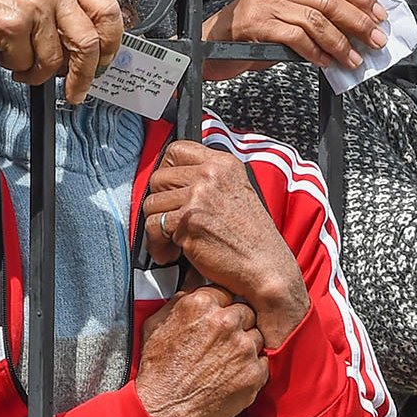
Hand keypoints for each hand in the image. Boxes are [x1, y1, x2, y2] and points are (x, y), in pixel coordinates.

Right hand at [0, 0, 122, 104]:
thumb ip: (70, 15)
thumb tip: (94, 57)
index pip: (108, 13)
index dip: (111, 44)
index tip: (104, 64)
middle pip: (87, 43)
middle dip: (83, 75)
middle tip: (76, 92)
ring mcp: (34, 5)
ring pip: (52, 60)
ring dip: (37, 73)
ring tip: (23, 64)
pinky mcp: (12, 24)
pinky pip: (24, 63)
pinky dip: (14, 67)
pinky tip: (4, 52)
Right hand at [134, 281, 269, 416]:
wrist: (162, 411)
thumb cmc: (157, 369)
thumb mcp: (158, 323)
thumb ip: (182, 298)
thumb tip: (195, 278)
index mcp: (203, 305)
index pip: (228, 293)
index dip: (223, 309)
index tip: (217, 322)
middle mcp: (226, 322)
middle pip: (247, 313)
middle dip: (237, 326)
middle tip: (221, 344)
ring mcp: (243, 348)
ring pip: (257, 337)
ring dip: (246, 348)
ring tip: (224, 363)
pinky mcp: (254, 373)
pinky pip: (264, 362)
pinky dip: (252, 370)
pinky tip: (232, 377)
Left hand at [141, 141, 308, 347]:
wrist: (265, 266)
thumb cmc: (252, 238)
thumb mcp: (236, 193)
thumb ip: (208, 181)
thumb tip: (172, 182)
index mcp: (224, 164)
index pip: (176, 150)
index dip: (166, 171)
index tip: (168, 189)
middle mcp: (211, 175)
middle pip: (158, 178)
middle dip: (160, 204)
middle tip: (170, 223)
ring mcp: (199, 197)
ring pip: (151, 204)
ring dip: (157, 228)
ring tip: (171, 243)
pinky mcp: (188, 222)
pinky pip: (153, 228)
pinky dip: (157, 245)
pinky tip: (170, 254)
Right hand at [201, 0, 389, 79]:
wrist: (213, 43)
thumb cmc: (256, 34)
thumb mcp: (287, 16)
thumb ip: (315, 15)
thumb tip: (357, 30)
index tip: (379, 15)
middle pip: (329, 0)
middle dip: (358, 21)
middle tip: (376, 40)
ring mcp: (267, 5)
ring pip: (316, 20)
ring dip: (340, 43)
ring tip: (354, 60)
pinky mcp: (257, 25)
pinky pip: (296, 38)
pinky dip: (315, 52)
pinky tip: (325, 63)